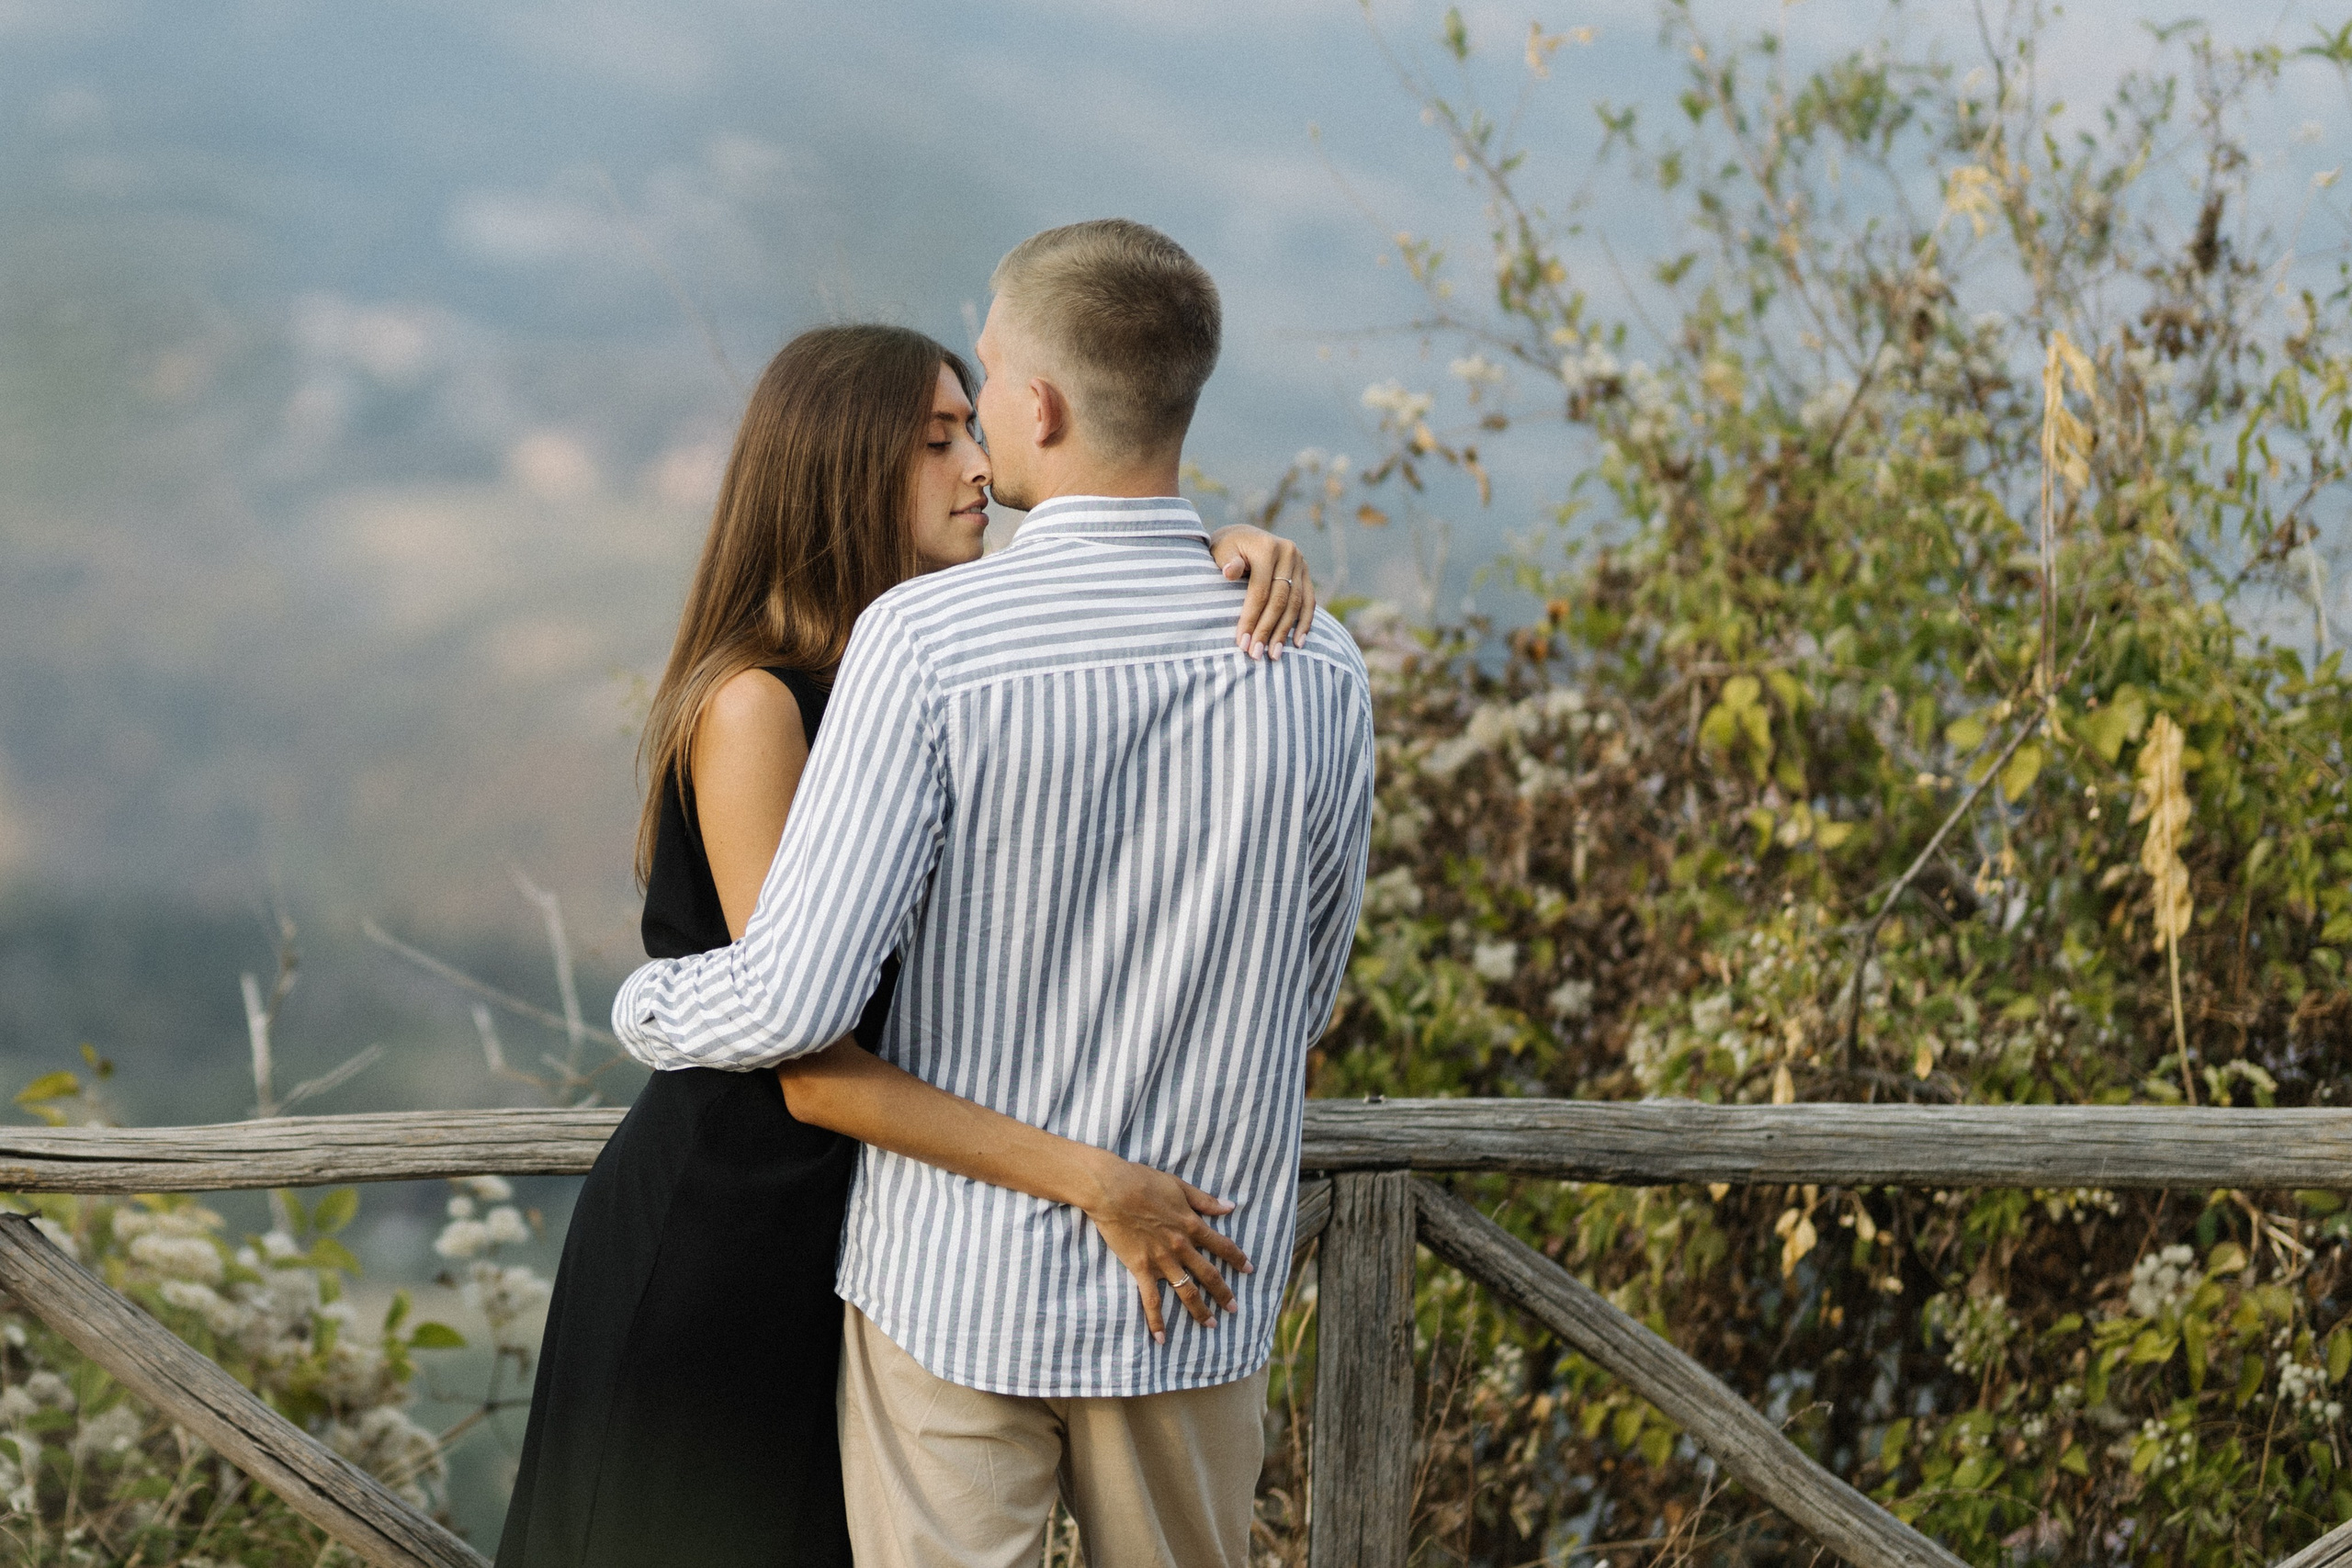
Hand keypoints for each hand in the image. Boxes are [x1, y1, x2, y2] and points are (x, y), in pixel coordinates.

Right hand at [1077, 1153, 1253, 1343]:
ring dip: (1200, 1310)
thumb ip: (1205, 1201)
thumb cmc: (1143, 1181)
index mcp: (1192, 1225)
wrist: (1112, 1189)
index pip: (1223, 1246)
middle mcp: (1181, 1247)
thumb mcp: (1179, 1186)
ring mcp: (1162, 1261)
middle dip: (1223, 1293)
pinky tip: (1161, 1338)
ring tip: (1211, 1324)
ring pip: (1187, 1291)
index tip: (1249, 1270)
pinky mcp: (1141, 1269)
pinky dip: (1156, 1321)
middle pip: (1209, 1275)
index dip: (1238, 1259)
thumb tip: (1230, 1206)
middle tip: (1234, 1308)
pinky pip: (1151, 1300)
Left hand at [1207, 525, 1316, 660]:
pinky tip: (1297, 643)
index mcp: (1267, 547)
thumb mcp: (1220, 550)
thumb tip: (1230, 571)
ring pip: (1296, 604)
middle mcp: (1289, 553)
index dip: (1251, 618)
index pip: (1260, 590)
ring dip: (1285, 632)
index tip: (1242, 643)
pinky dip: (1305, 623)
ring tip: (1274, 655)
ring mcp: (1301, 562)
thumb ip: (1227, 561)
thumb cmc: (1226, 549)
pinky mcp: (1306, 572)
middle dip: (1267, 630)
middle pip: (1280, 600)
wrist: (1243, 536)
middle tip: (1256, 654)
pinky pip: (1309, 601)